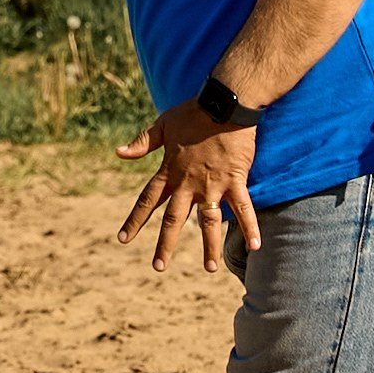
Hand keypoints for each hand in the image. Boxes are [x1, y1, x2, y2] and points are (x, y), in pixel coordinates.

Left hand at [115, 103, 261, 272]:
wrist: (224, 103)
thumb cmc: (193, 112)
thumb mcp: (163, 125)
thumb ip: (142, 143)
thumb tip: (118, 153)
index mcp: (169, 171)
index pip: (147, 200)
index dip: (135, 219)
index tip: (122, 238)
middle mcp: (188, 182)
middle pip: (173, 219)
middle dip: (165, 244)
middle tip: (158, 267)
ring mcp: (212, 184)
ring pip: (208, 222)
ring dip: (208, 247)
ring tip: (209, 269)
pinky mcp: (234, 180)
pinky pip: (243, 208)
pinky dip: (249, 227)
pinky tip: (255, 247)